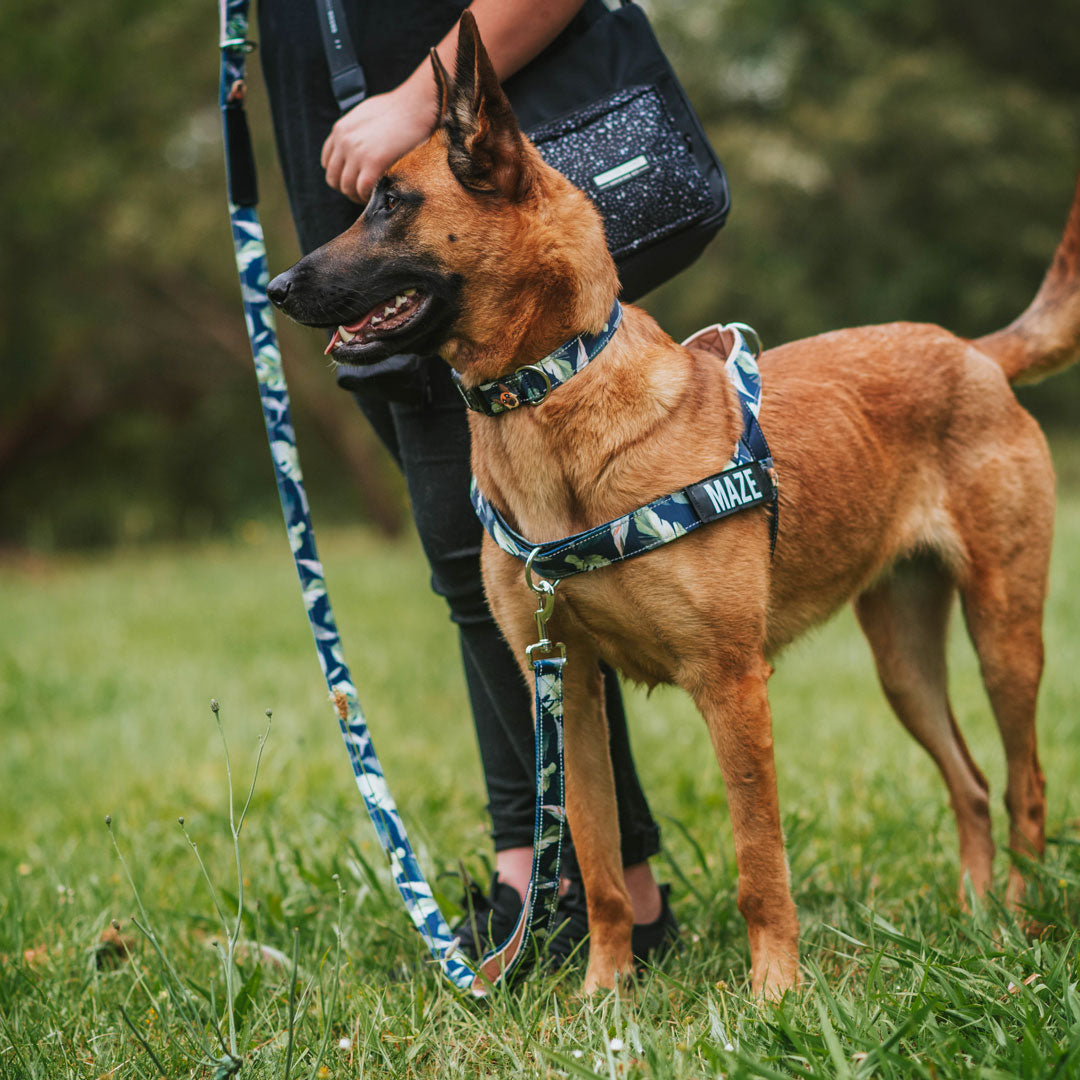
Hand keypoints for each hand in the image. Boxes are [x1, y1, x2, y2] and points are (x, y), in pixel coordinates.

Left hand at [320, 79, 437, 204]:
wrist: (415, 105)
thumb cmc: (398, 108)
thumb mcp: (366, 114)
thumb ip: (356, 131)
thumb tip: (360, 145)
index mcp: (340, 130)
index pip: (327, 162)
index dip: (340, 175)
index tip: (353, 180)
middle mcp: (344, 142)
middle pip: (333, 179)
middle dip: (347, 188)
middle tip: (362, 192)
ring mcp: (356, 153)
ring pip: (346, 187)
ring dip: (358, 196)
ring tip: (371, 196)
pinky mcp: (373, 163)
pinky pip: (363, 190)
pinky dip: (369, 197)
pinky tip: (379, 195)